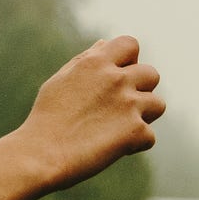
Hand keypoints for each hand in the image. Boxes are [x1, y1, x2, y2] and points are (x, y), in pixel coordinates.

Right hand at [21, 35, 164, 190]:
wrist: (40, 155)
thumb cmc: (46, 119)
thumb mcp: (59, 81)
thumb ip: (86, 61)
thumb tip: (104, 44)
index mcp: (95, 62)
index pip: (129, 44)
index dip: (128, 60)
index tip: (116, 77)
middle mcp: (116, 79)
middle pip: (151, 74)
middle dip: (140, 90)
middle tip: (118, 108)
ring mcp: (128, 104)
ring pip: (158, 104)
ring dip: (143, 116)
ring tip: (118, 128)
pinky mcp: (135, 131)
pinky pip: (149, 137)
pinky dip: (134, 144)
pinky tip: (112, 148)